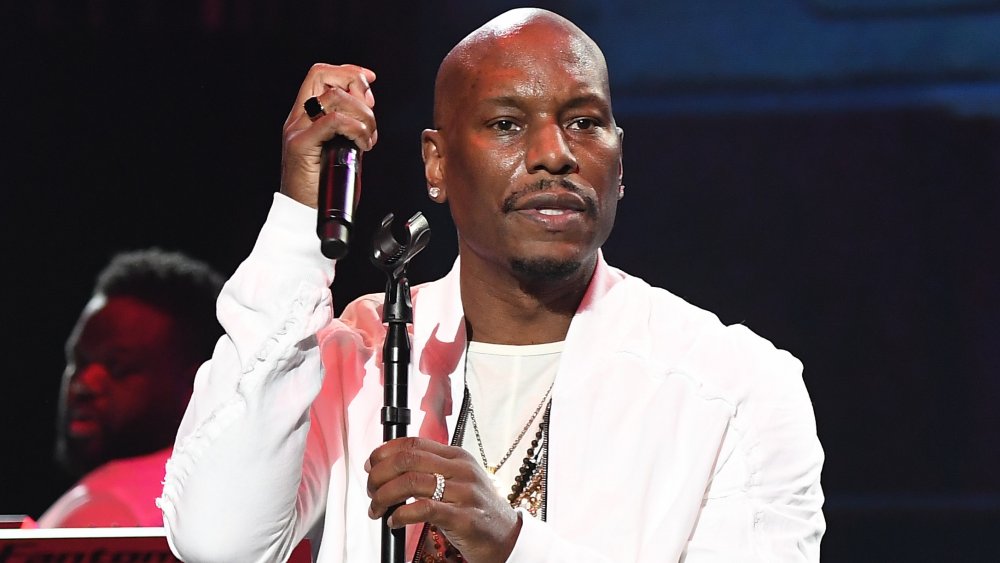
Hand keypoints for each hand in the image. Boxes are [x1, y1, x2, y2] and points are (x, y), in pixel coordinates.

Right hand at [280, 63, 376, 207]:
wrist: (307, 214)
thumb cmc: (326, 188)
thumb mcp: (344, 150)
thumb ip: (352, 127)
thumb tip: (369, 109)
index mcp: (306, 116)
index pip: (322, 74)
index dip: (349, 72)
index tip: (370, 80)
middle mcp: (298, 118)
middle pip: (323, 75)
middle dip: (356, 86)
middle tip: (370, 112)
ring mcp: (297, 130)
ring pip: (333, 97)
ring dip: (362, 114)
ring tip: (368, 137)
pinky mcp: (301, 144)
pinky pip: (333, 121)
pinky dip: (355, 129)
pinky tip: (362, 144)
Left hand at [366, 437, 520, 562]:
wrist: (507, 536)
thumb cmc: (476, 510)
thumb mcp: (458, 481)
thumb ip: (431, 471)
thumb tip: (390, 468)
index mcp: (457, 456)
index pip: (413, 443)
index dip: (385, 452)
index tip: (371, 465)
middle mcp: (461, 470)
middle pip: (408, 459)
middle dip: (379, 474)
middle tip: (371, 490)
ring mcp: (465, 493)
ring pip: (411, 483)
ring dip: (384, 496)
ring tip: (377, 509)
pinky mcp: (464, 518)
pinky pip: (423, 509)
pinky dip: (400, 515)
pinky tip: (395, 522)